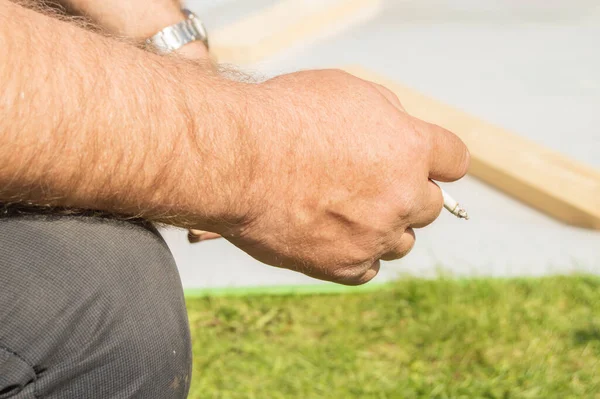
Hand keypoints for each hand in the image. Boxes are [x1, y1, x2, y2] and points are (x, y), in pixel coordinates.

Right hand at [219, 69, 468, 284]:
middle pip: (430, 206)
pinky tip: (332, 236)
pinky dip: (356, 254)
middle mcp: (403, 196)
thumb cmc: (284, 118)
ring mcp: (375, 235)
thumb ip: (386, 113)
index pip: (455, 161)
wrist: (237, 159)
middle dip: (407, 194)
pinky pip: (368, 268)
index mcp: (411, 148)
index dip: (438, 161)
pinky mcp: (345, 266)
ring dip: (383, 227)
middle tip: (370, 186)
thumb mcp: (346, 90)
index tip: (425, 165)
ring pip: (401, 241)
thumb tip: (399, 129)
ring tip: (344, 212)